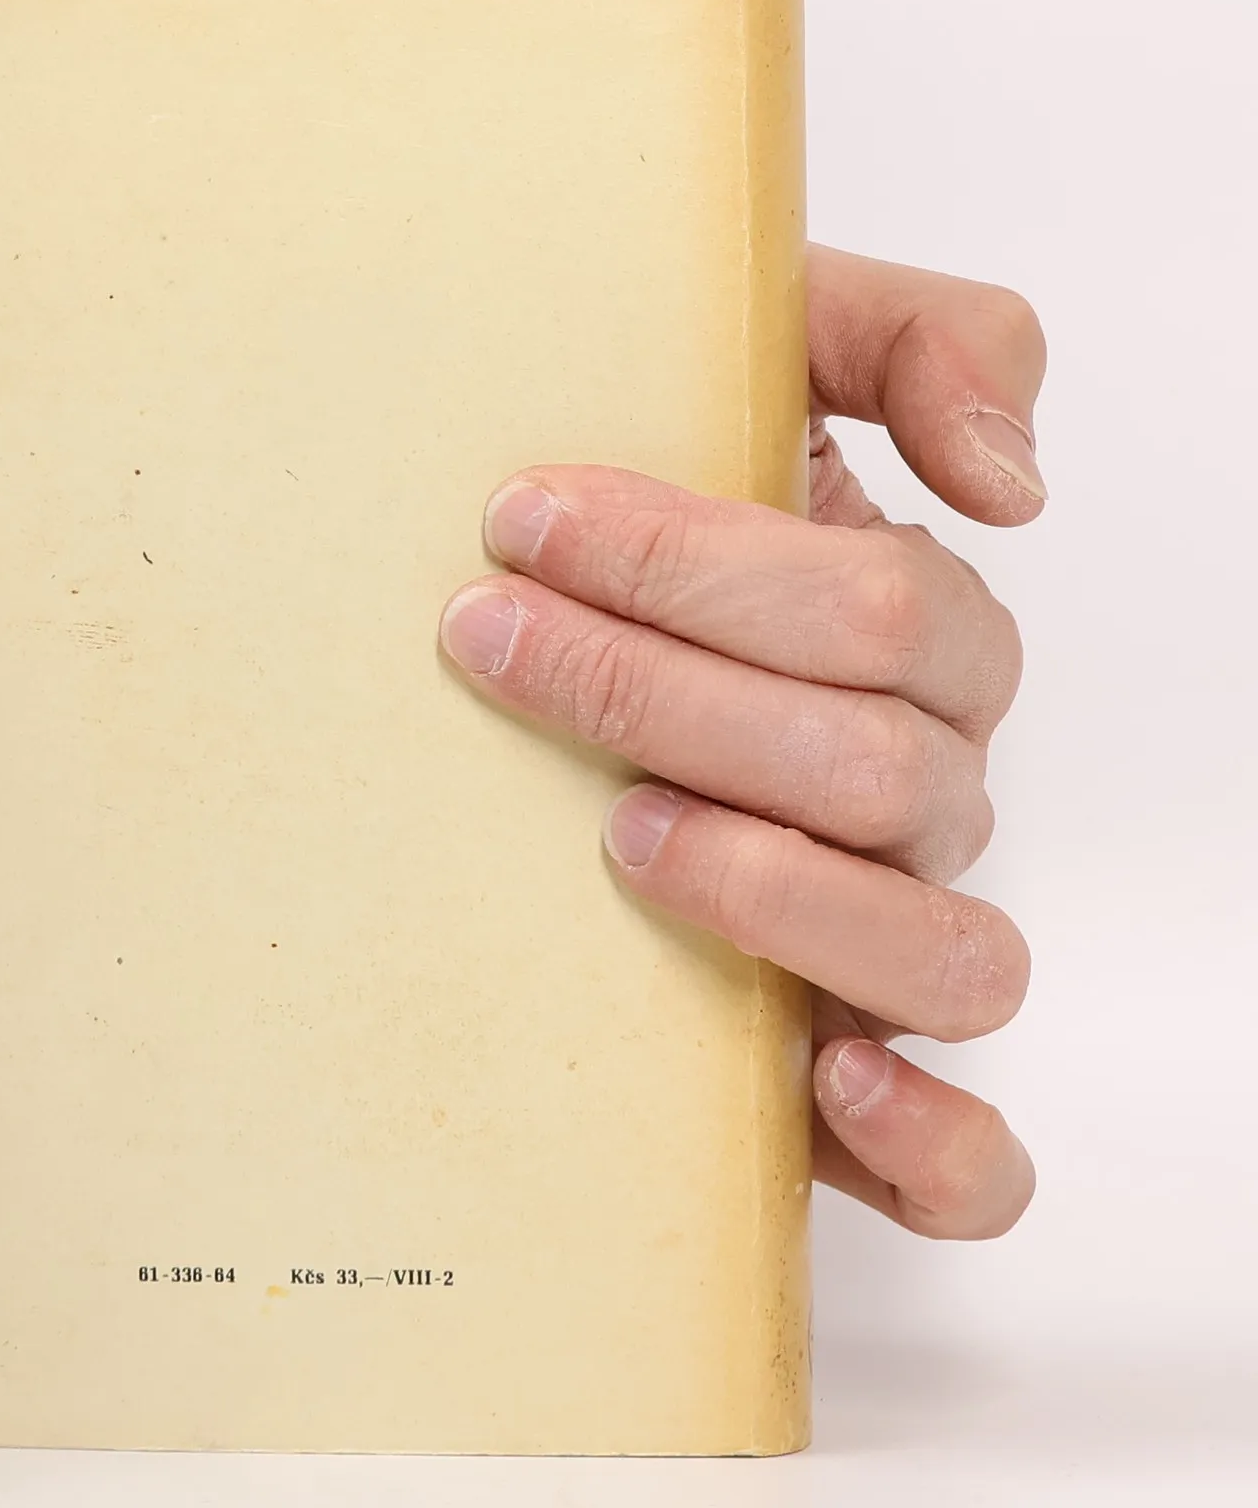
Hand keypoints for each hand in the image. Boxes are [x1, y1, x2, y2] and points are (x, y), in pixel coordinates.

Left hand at [439, 244, 1043, 1238]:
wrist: (548, 640)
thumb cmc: (653, 527)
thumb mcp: (773, 375)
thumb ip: (918, 343)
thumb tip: (1014, 481)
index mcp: (915, 647)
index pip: (875, 611)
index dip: (693, 567)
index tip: (518, 524)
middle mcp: (920, 796)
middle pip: (875, 767)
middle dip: (664, 693)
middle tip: (493, 638)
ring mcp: (890, 940)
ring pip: (945, 954)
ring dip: (780, 892)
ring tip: (622, 838)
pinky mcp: (856, 1087)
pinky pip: (971, 1164)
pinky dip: (932, 1141)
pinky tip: (824, 1079)